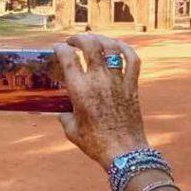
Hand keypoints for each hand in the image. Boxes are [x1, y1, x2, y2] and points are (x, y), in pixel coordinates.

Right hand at [53, 34, 148, 168]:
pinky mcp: (132, 85)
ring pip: (111, 48)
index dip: (60, 48)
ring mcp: (117, 81)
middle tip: (73, 41)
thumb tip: (63, 112)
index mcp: (79, 90)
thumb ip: (65, 117)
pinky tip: (118, 46)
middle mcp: (98, 81)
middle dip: (79, 38)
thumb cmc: (95, 144)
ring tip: (93, 39)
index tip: (58, 47)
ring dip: (100, 39)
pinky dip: (125, 48)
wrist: (124, 153)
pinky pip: (132, 59)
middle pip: (90, 45)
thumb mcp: (72, 131)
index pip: (68, 58)